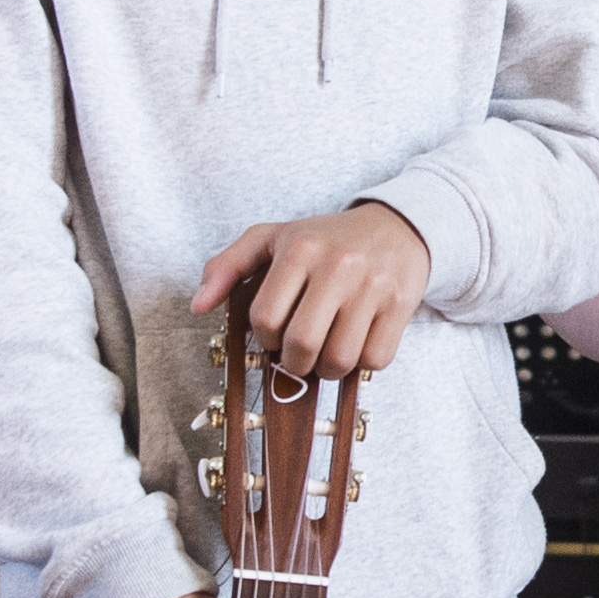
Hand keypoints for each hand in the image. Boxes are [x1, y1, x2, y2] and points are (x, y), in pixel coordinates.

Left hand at [195, 199, 431, 378]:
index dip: (265, 339)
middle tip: (298, 354)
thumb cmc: (326, 239)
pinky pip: (375, 359)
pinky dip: (363, 363)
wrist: (396, 228)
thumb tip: (198, 305)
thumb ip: (227, 267)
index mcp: (299, 248)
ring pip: (339, 360)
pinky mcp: (399, 305)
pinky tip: (357, 343)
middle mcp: (337, 265)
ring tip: (326, 352)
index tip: (275, 334)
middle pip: (301, 345)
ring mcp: (371, 287)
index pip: (265, 318)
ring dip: (327, 369)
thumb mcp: (272, 239)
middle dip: (294, 362)